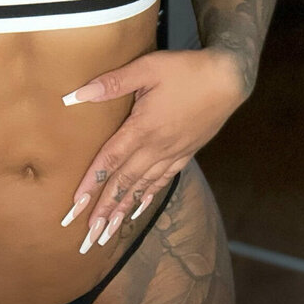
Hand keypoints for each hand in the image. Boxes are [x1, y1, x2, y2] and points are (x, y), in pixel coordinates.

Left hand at [59, 47, 245, 250]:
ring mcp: (173, 152)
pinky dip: (149, 196)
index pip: (110, 161)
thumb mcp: (146, 68)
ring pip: (143, 186)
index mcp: (143, 128)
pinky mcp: (186, 152)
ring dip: (124, 209)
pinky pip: (164, 179)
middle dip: (105, 209)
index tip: (76, 206)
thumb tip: (74, 95)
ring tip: (109, 231)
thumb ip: (111, 83)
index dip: (91, 184)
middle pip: (125, 182)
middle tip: (89, 235)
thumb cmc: (185, 69)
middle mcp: (157, 147)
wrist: (228, 79)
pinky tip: (140, 208)